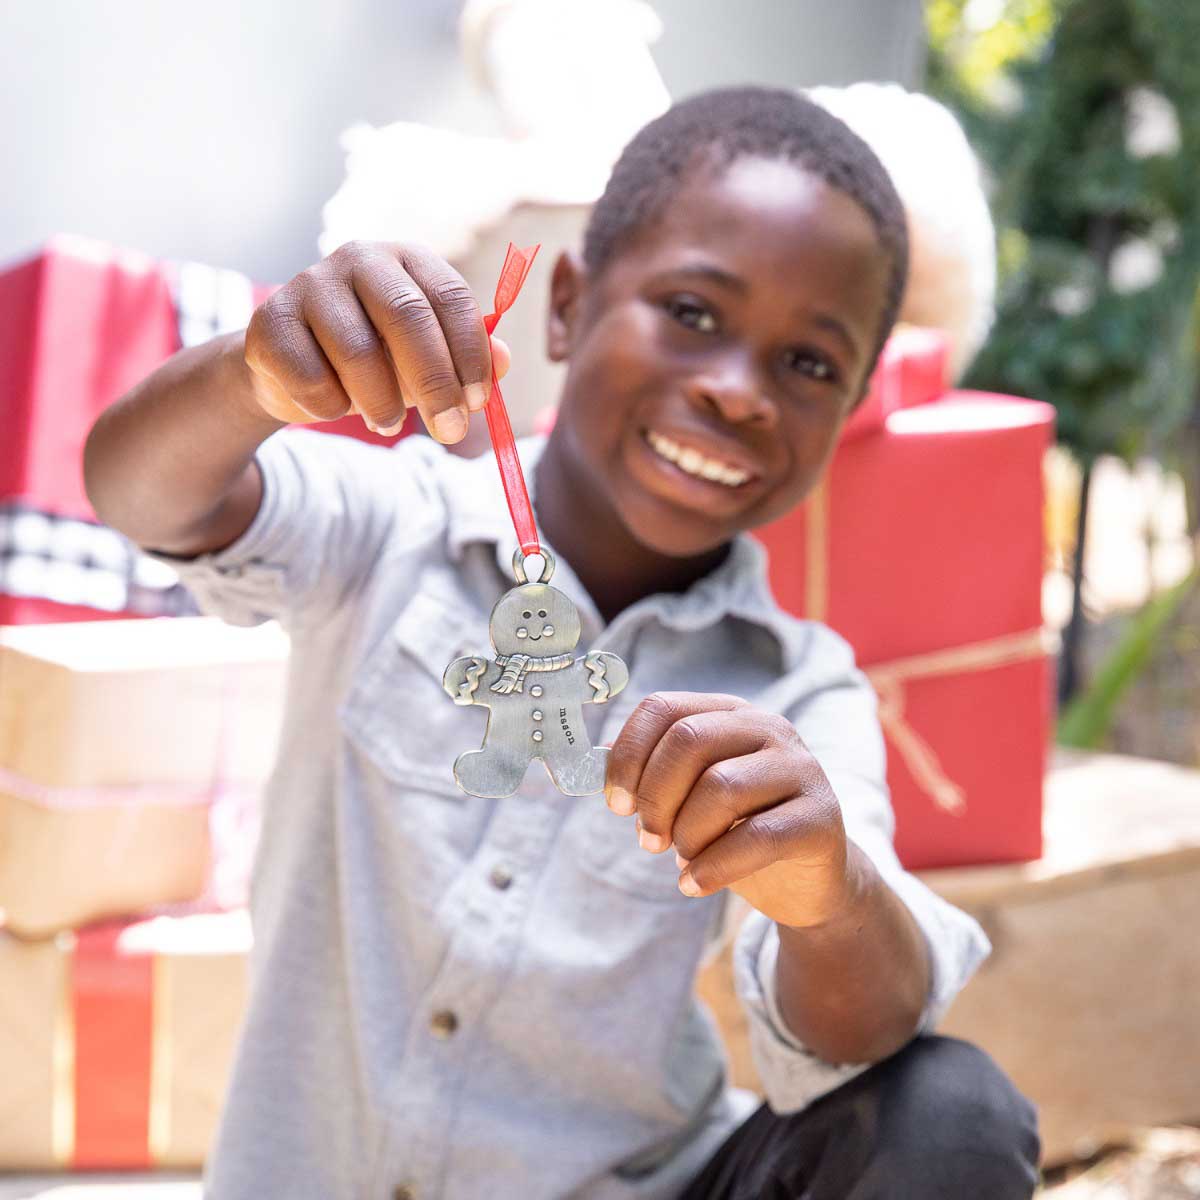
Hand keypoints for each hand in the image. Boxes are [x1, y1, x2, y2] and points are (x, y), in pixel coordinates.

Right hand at [242, 241, 510, 440]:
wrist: (294, 368)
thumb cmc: (377, 359)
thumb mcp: (429, 359)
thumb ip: (470, 358)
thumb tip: (505, 360)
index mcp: (409, 260)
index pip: (451, 297)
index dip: (470, 354)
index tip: (478, 403)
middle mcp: (361, 258)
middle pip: (407, 317)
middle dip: (435, 383)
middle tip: (450, 432)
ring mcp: (310, 283)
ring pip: (358, 351)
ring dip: (381, 403)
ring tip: (388, 424)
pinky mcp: (270, 320)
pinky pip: (311, 377)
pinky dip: (330, 407)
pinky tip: (334, 407)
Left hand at [605, 692, 853, 927]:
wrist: (806, 881)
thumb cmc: (736, 832)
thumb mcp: (692, 798)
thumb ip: (654, 778)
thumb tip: (601, 769)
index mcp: (730, 714)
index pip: (664, 708)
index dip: (629, 755)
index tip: (616, 804)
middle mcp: (768, 728)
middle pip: (689, 739)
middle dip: (655, 797)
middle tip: (648, 841)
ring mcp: (800, 769)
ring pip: (721, 786)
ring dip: (686, 834)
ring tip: (684, 859)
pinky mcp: (821, 817)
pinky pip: (756, 837)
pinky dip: (713, 867)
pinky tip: (694, 884)